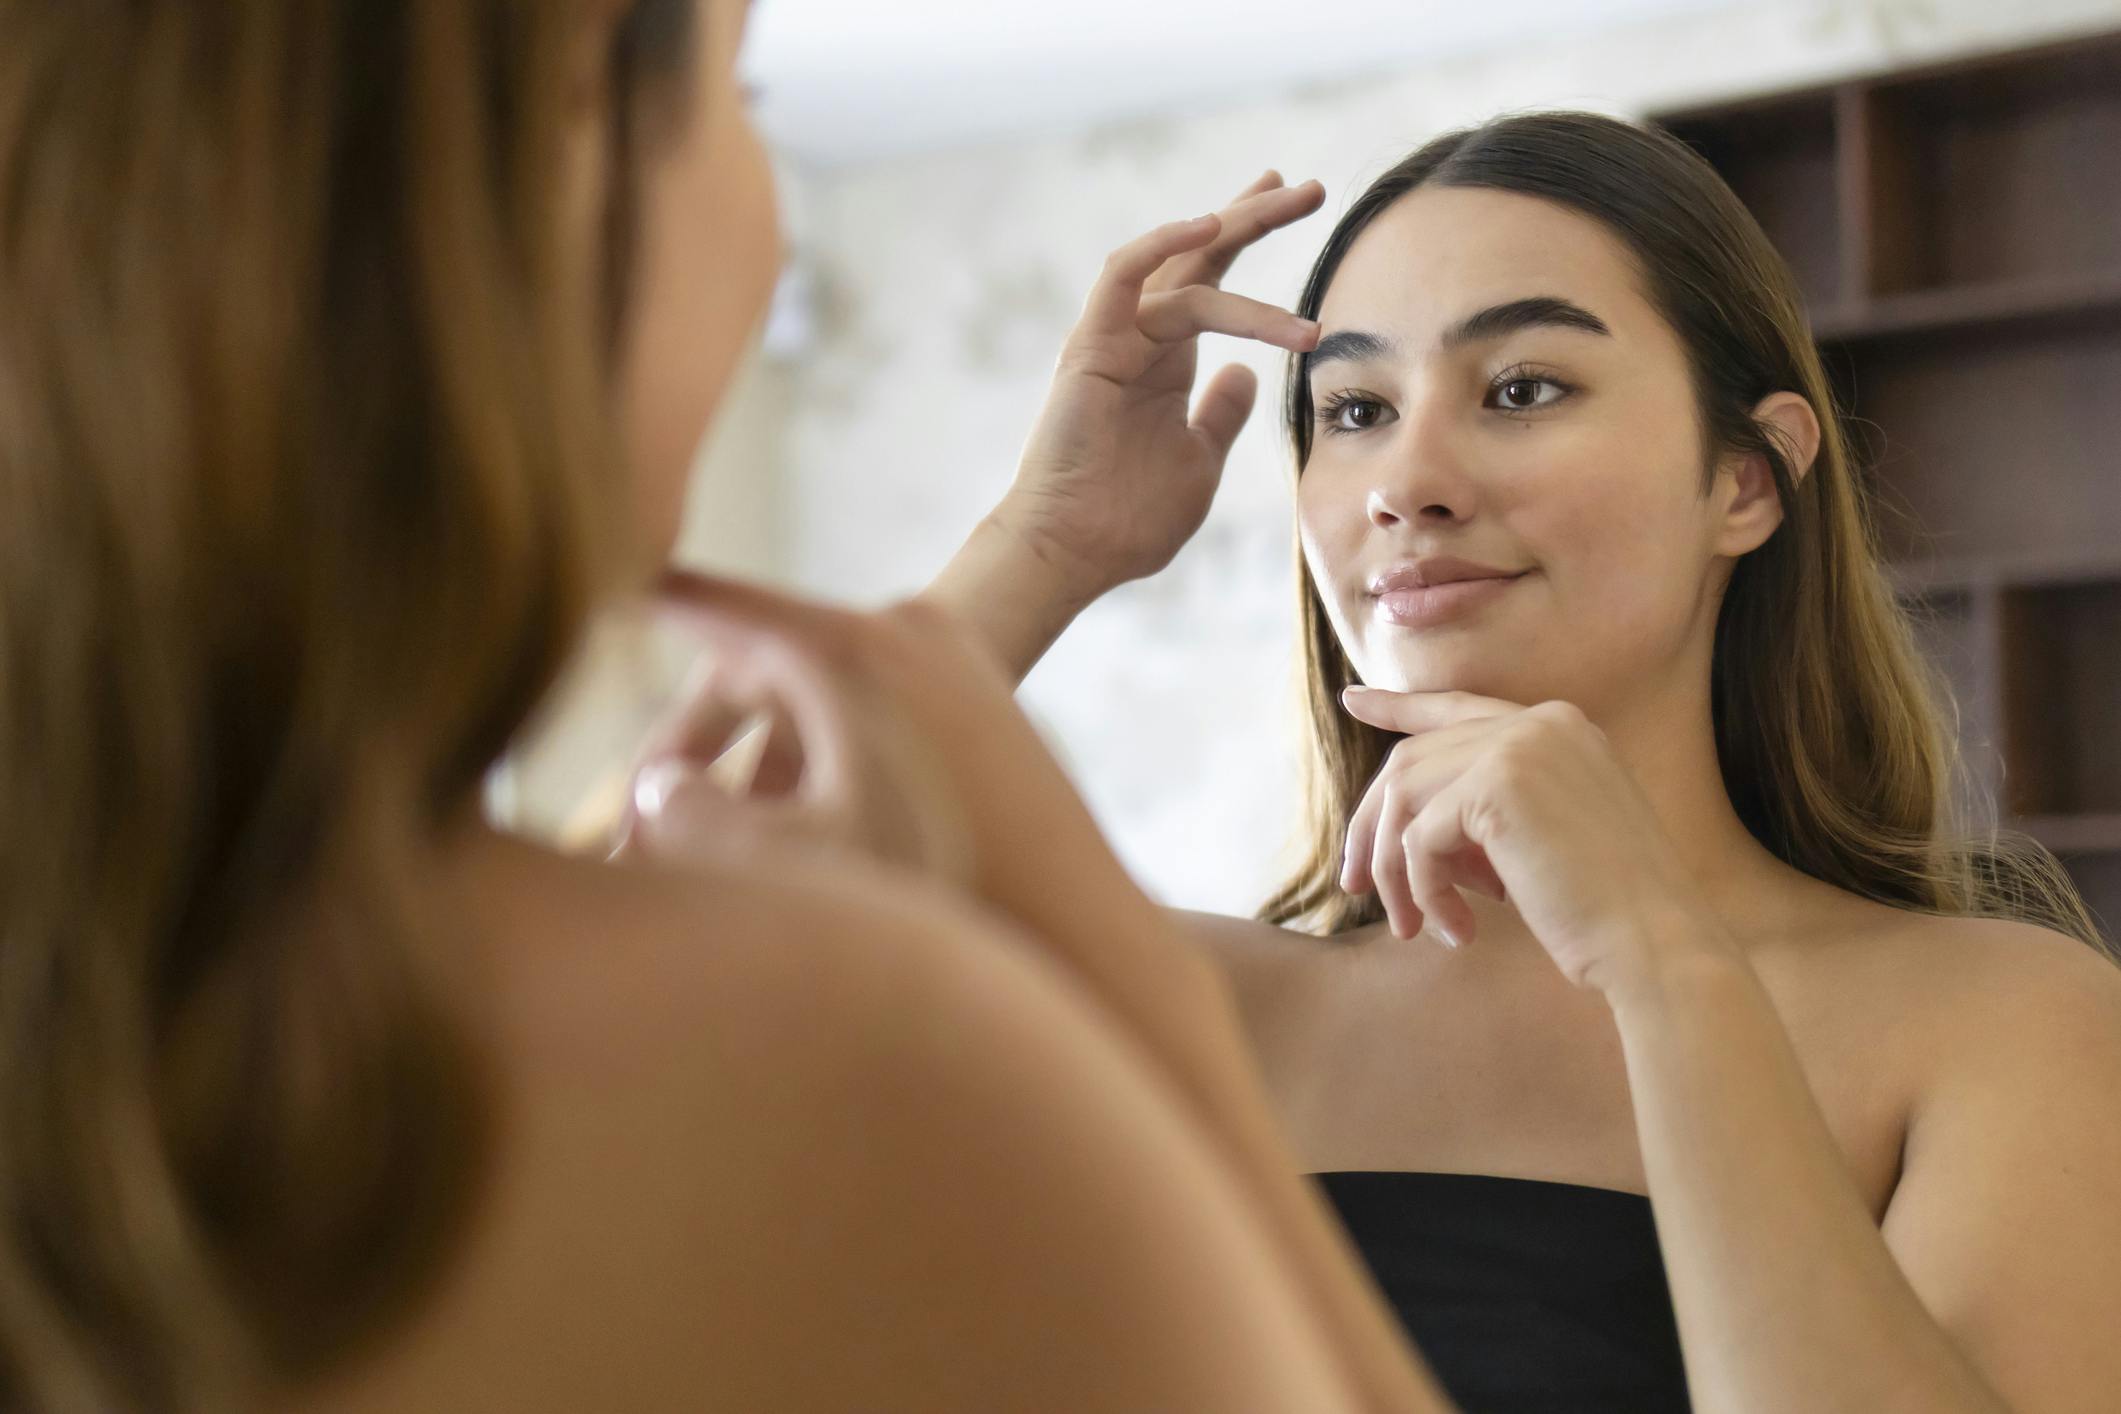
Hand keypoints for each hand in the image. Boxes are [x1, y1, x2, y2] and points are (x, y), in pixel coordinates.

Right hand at [619, 571, 1159, 940]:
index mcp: (852, 646)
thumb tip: (644, 783)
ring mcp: (954, 669)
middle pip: (758, 672)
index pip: (714, 606)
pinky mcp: (986, 713)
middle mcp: (905, 634)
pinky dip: (820, 774)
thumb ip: (688, 815)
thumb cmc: (946, 899)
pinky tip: (794, 858)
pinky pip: (872, 724)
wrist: (1091, 936)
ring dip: (752, 776)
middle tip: (620, 844)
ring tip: (708, 868)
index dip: (641, 603)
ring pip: (816, 707)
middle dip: (686, 760)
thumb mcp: (795, 856)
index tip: (589, 586)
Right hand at [992, 172, 1325, 598]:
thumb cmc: (1128, 520)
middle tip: (1311, 188)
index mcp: (1166, 362)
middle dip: (1255, 216)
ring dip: (1237, 229)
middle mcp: (1141, 340)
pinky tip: (1208, 226)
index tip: (1294, 200)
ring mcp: (1115, 340)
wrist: (1073, 552)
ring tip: (1290, 203)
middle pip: (1201, 257)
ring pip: (1182, 268)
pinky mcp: (1091, 348)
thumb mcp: (1199, 462)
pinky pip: (1122, 276)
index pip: (1211, 281)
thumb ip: (1221, 415)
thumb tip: (1247, 372)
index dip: (1248, 238)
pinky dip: (1161, 245)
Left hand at [1338, 687, 1732, 996]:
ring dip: (1393, 871)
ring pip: (1404, 799)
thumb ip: (1481, 817)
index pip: (1457, 707)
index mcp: (1560, 727)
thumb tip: (1401, 829)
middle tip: (1354, 885)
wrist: (1657, 946)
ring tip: (1409, 927)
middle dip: (1372, 825)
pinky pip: (1418, 839)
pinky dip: (1422, 892)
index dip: (1400, 707)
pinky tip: (1457, 933)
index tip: (1352, 701)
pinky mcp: (1496, 787)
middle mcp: (1540, 722)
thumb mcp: (1538, 844)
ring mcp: (1520, 747)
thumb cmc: (1605, 913)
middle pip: (1413, 759)